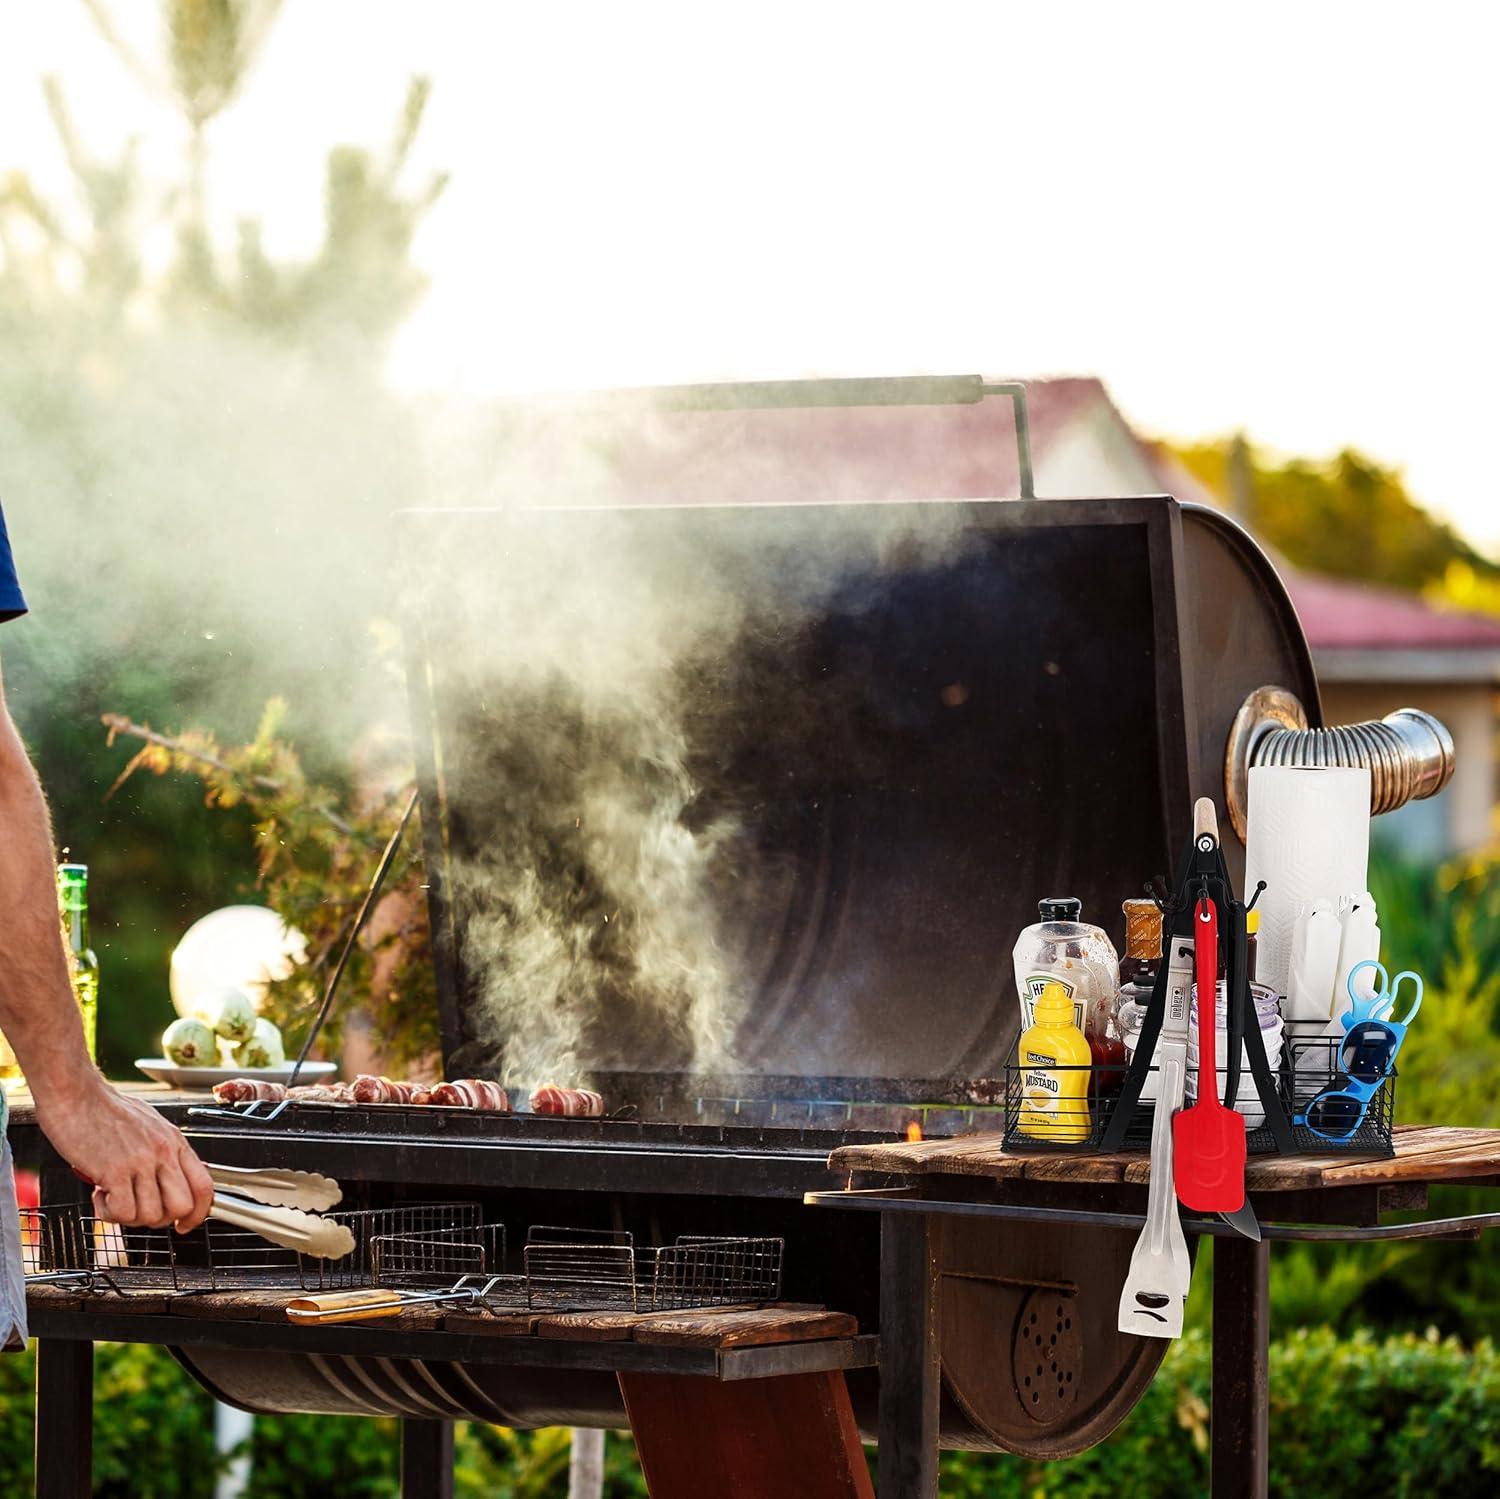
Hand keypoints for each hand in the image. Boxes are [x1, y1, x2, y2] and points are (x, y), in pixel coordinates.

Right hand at [35, 1078, 214, 1230]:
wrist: (77, 1094)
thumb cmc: (106, 1108)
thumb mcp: (150, 1125)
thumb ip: (163, 1151)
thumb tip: (171, 1178)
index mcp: (175, 1141)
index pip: (204, 1186)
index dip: (198, 1213)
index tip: (185, 1225)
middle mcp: (163, 1152)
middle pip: (181, 1207)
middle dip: (160, 1219)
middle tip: (138, 1209)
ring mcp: (141, 1162)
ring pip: (150, 1215)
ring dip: (129, 1216)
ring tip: (113, 1196)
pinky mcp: (115, 1171)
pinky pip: (122, 1212)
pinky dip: (109, 1212)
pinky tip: (100, 1194)